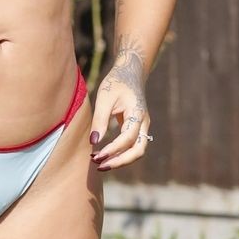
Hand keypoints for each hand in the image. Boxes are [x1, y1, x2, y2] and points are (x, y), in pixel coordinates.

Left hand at [89, 40, 150, 169]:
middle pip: (139, 150)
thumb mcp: (104, 98)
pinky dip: (120, 153)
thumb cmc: (116, 82)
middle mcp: (144, 123)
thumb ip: (100, 120)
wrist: (130, 72)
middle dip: (120, 161)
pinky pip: (132, 146)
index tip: (96, 156)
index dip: (113, 149)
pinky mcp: (137, 129)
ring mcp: (142, 127)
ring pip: (137, 151)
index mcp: (138, 113)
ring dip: (120, 160)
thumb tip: (93, 142)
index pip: (128, 138)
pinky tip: (104, 155)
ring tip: (99, 163)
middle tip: (100, 166)